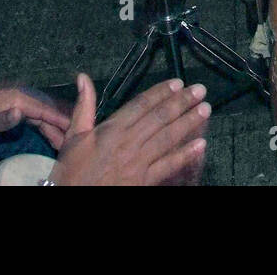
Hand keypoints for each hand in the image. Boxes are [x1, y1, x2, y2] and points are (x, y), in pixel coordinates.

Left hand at [0, 87, 72, 148]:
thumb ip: (2, 119)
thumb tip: (21, 113)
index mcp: (16, 98)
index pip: (43, 108)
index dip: (59, 118)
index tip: (75, 126)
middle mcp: (20, 97)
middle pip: (46, 110)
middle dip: (61, 122)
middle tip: (76, 136)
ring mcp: (18, 103)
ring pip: (42, 114)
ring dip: (55, 126)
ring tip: (68, 138)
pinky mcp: (15, 110)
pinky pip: (36, 118)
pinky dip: (46, 125)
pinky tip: (53, 133)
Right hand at [50, 74, 209, 185]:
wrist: (72, 198)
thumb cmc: (71, 172)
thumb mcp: (73, 137)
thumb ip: (83, 106)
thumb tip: (83, 78)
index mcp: (112, 129)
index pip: (141, 104)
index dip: (161, 92)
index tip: (178, 83)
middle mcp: (128, 142)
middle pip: (160, 118)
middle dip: (182, 102)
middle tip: (200, 90)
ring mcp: (138, 162)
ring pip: (168, 138)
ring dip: (188, 122)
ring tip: (205, 109)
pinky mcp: (144, 180)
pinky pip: (168, 165)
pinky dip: (185, 154)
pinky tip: (201, 145)